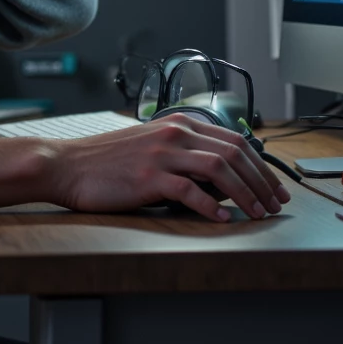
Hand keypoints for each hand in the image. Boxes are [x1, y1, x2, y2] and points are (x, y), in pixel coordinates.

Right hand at [47, 115, 290, 220]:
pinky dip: (211, 206)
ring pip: (220, 169)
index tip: (274, 187)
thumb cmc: (108, 162)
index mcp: (179, 124)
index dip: (261, 166)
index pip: (235, 141)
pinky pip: (190, 191)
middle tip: (275, 204)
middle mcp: (175, 133)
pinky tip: (222, 219)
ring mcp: (162, 153)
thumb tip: (220, 180)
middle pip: (235, 153)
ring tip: (257, 213)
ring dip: (245, 194)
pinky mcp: (148, 177)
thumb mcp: (152, 147)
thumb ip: (184, 155)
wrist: (68, 166)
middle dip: (262, 182)